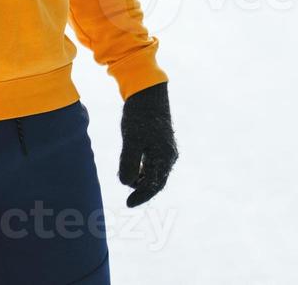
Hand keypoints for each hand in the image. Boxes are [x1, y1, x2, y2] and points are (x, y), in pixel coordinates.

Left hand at [118, 82, 176, 206]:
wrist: (147, 93)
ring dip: (143, 180)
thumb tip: (127, 183)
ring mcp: (167, 149)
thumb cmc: (139, 116)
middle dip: (143, 191)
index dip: (141, 196)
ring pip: (156, 173)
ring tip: (128, 180)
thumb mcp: (131, 140)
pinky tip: (135, 169)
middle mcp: (169, 155)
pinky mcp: (162, 143)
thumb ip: (129, 163)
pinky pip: (155, 164)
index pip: (154, 185)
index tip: (128, 204)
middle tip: (128, 200)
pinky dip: (145, 170)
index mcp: (164, 156)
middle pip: (157, 182)